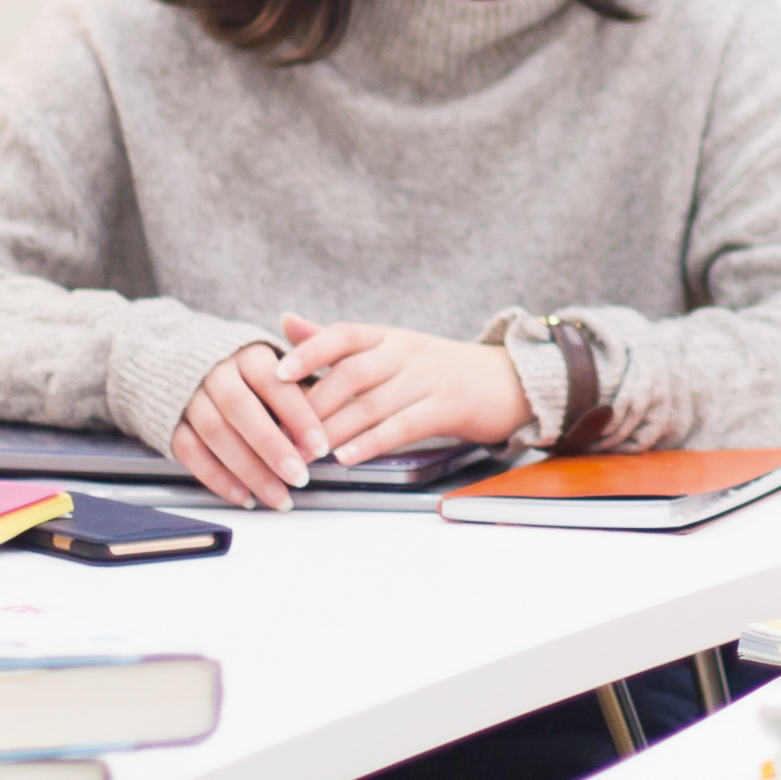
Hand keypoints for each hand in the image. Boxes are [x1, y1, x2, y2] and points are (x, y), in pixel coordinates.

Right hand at [169, 339, 337, 509]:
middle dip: (272, 447)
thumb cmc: (248, 372)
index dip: (298, 414)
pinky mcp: (170, 422)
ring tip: (279, 498)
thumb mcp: (278, 366)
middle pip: (241, 410)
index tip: (320, 446)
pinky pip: (190, 453)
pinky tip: (245, 498)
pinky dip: (217, 479)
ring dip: (248, 471)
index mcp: (248, 354)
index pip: (274, 382)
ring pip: (215, 434)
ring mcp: (189, 397)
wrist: (179, 360)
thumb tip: (332, 425)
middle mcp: (215, 372)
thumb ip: (302, 389)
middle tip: (300, 478)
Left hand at [283, 315, 531, 465]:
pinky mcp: (446, 408)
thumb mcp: (389, 347)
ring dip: (333, 432)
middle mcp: (406, 351)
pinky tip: (346, 457)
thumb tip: (285, 321)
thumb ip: (335, 341)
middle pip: (351, 375)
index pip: (343, 334)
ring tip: (303, 453)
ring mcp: (428, 379)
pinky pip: (401, 426)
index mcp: (388, 335)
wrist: (504, 381)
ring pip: (370, 405)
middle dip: (312, 407)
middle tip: (281, 433)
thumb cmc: (434, 368)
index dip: (309, 351)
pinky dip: (370, 443)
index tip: (276, 374)